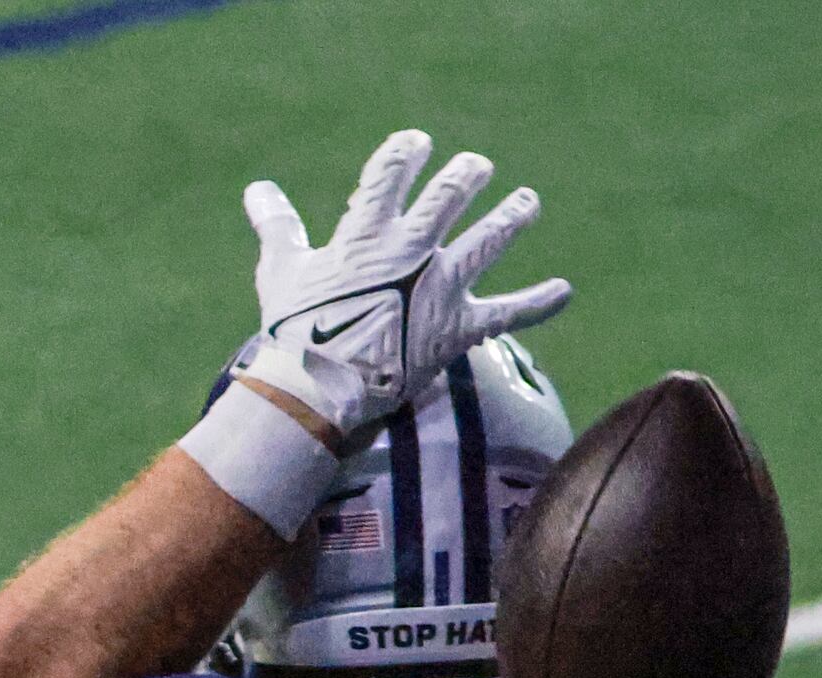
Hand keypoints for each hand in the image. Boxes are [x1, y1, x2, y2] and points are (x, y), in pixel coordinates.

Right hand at [238, 130, 570, 437]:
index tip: (418, 143)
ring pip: (490, 239)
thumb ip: (277, 226)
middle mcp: (412, 248)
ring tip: (527, 201)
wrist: (320, 391)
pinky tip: (564, 290)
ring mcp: (441, 286)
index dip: (408, 151)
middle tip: (477, 168)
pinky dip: (538, 302)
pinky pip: (508, 313)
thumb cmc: (294, 331)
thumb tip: (257, 189)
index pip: (393, 171)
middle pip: (451, 194)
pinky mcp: (458, 327)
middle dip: (467, 176)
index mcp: (367, 230)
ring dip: (512, 216)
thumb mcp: (280, 271)